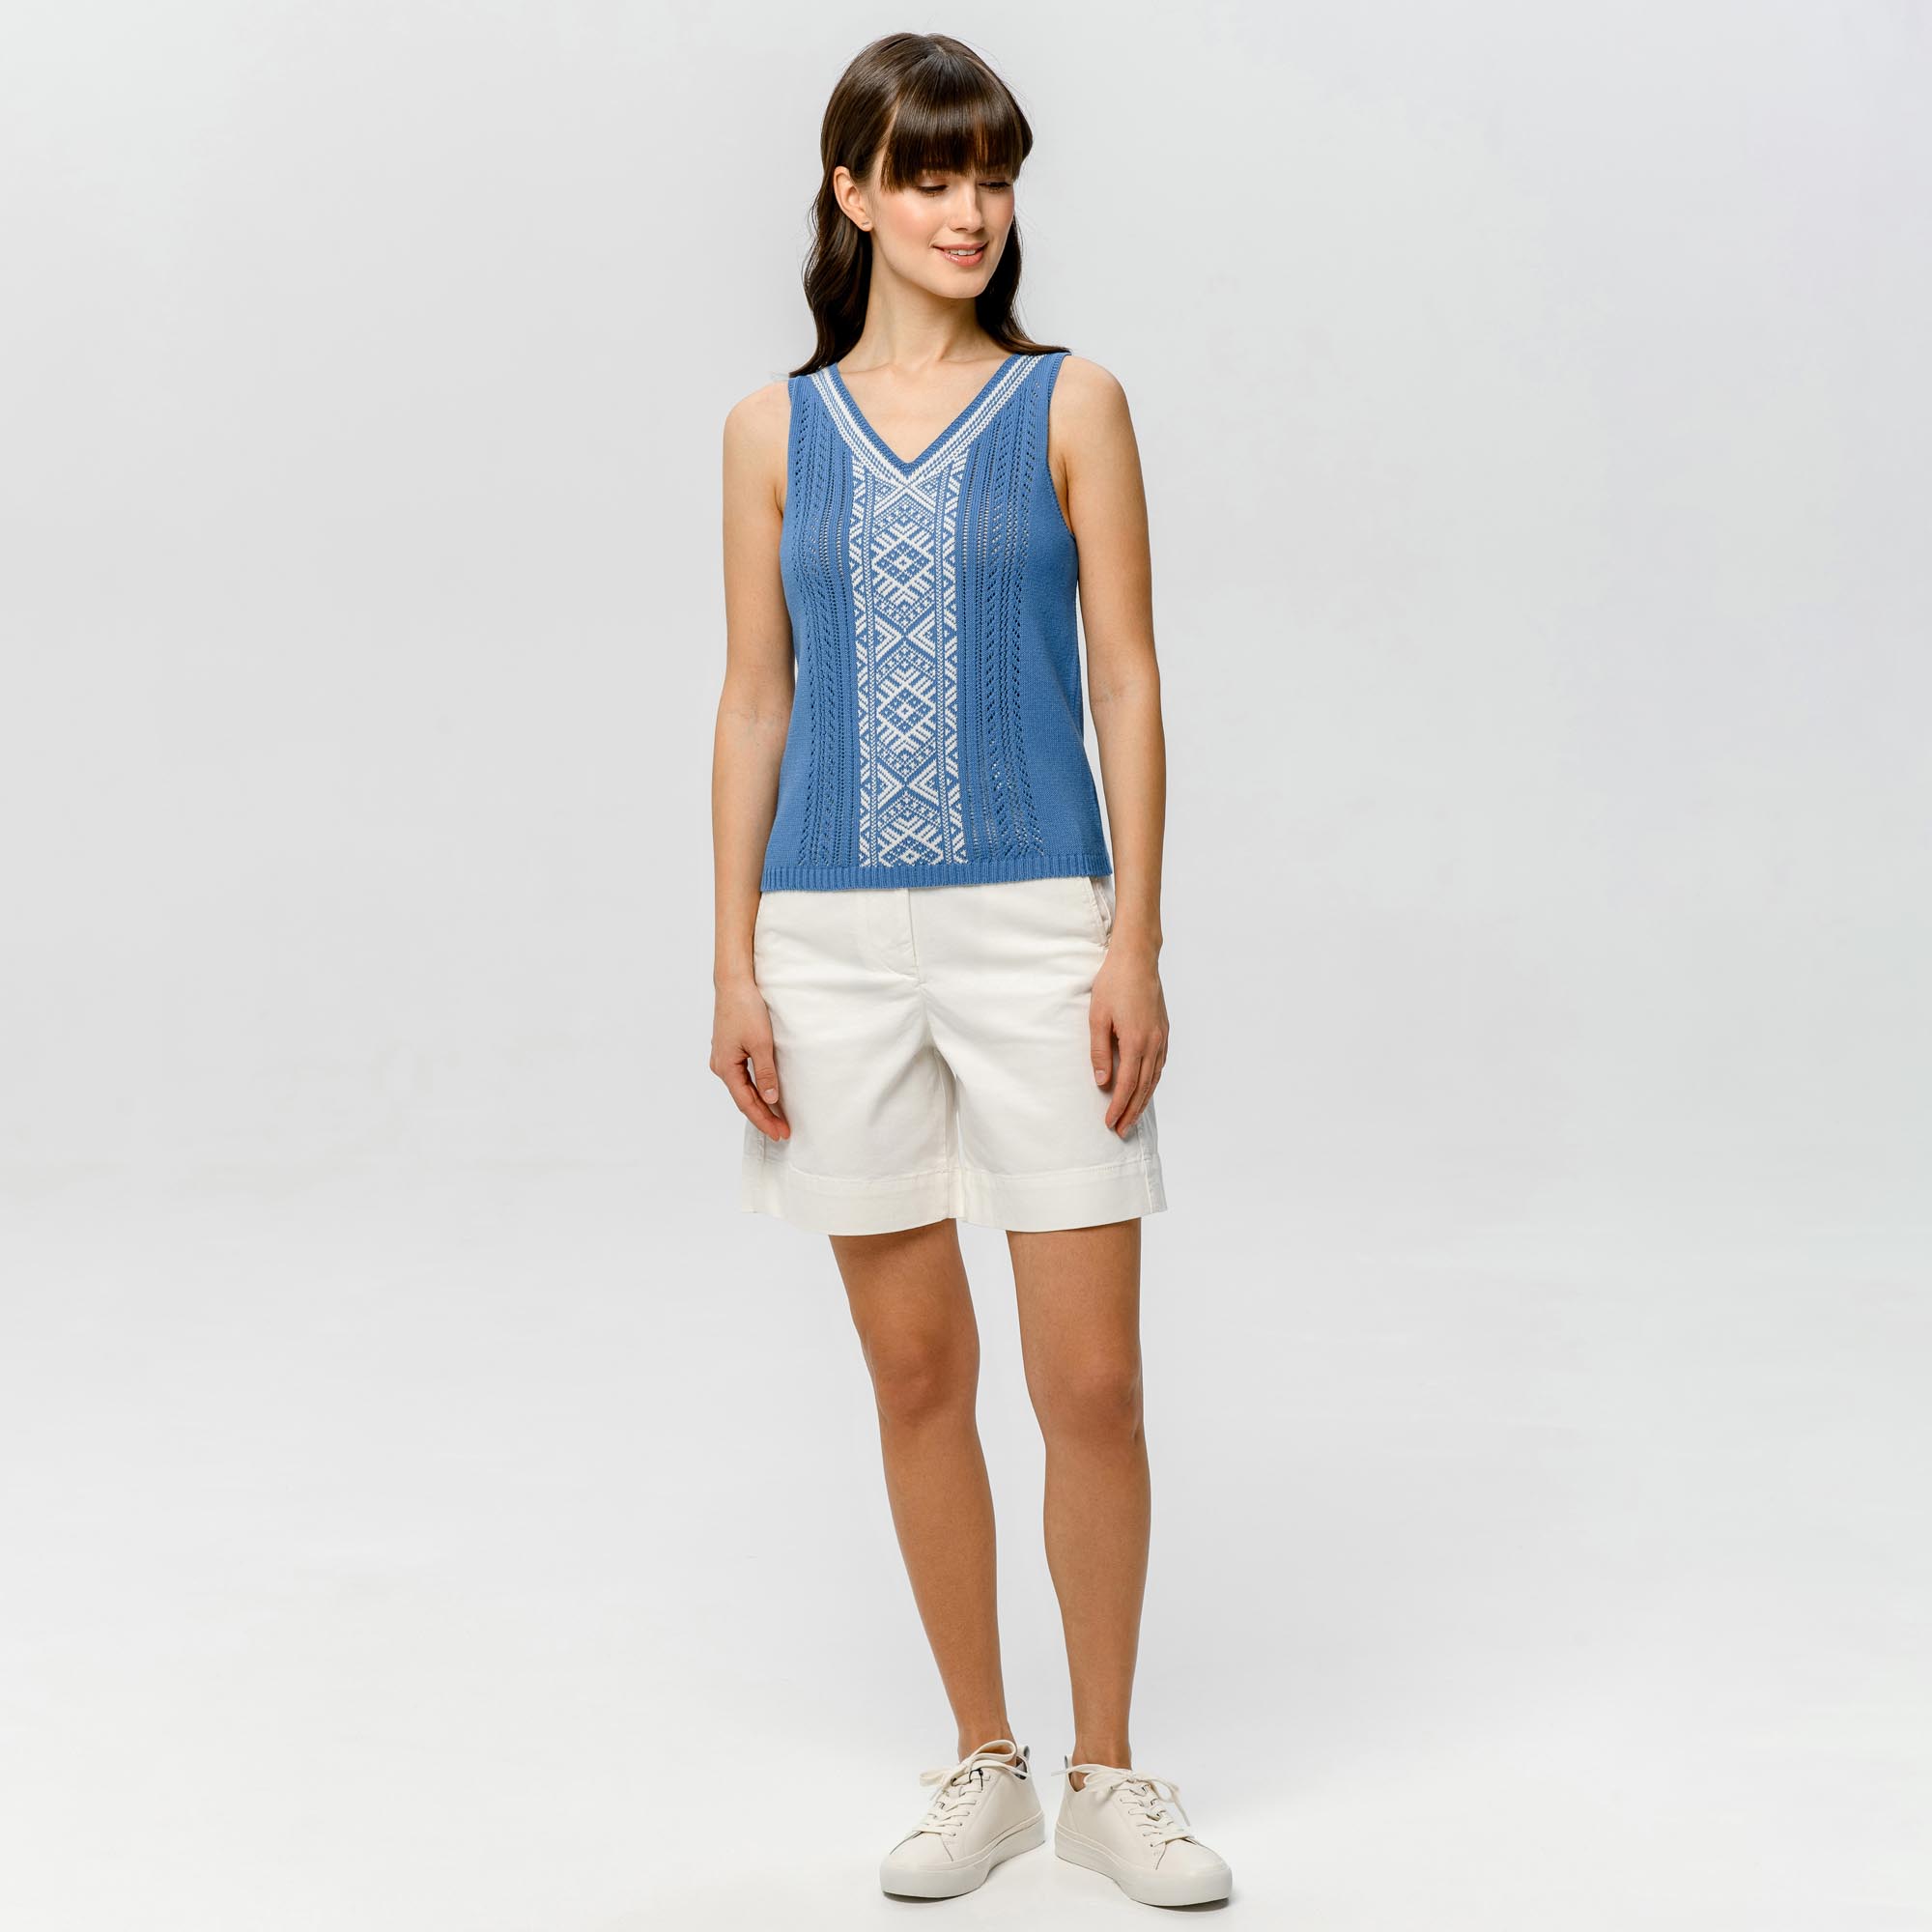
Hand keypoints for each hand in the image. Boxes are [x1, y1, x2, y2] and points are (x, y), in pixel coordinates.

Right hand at [712, 976, 788, 1140]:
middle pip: (743, 1099)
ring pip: (742, 1089)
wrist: (734, 983)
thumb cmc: (745, 1009)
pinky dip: (754, 1089)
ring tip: (776, 1119)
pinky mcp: (729, 1050)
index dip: (764, 1120)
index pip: (746, 1103)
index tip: (780, 1133)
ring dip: (759, 1103)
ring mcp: (723, 1058)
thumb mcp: (761, 1044)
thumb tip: (771, 1099)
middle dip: (763, 1116)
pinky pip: (742, 1077)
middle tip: (782, 1131)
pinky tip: (764, 1095)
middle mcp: (720, 1066)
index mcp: (725, 1068)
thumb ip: (766, 1074)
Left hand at [1088, 941, 1167, 1134]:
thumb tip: (1102, 1081)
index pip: (1126, 1085)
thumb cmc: (1113, 983)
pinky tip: (1146, 1088)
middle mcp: (1153, 1043)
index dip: (1118, 1107)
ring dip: (1143, 1100)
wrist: (1137, 958)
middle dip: (1131, 1111)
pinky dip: (1152, 1082)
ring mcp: (1161, 1037)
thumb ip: (1100, 1051)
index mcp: (1136, 1042)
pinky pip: (1160, 1064)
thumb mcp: (1097, 1017)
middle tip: (1121, 1130)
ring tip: (1132, 1117)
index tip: (1109, 1123)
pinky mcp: (1164, 1030)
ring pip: (1154, 1078)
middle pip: (1143, 1088)